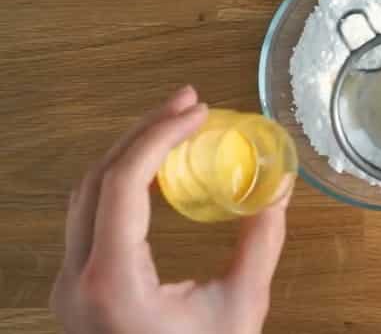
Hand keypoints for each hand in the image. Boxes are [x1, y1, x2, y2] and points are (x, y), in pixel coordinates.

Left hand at [50, 86, 291, 333]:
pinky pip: (89, 215)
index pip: (121, 185)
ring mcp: (68, 282)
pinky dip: (121, 181)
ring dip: (130, 151)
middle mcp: (77, 278)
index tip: (197, 111)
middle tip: (189, 103)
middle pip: (96, 179)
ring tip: (175, 125)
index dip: (158, 136)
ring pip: (85, 193)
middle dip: (144, 130)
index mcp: (113, 283)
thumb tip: (277, 192)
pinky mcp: (75, 284)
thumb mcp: (239, 310)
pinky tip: (155, 169)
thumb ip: (260, 247)